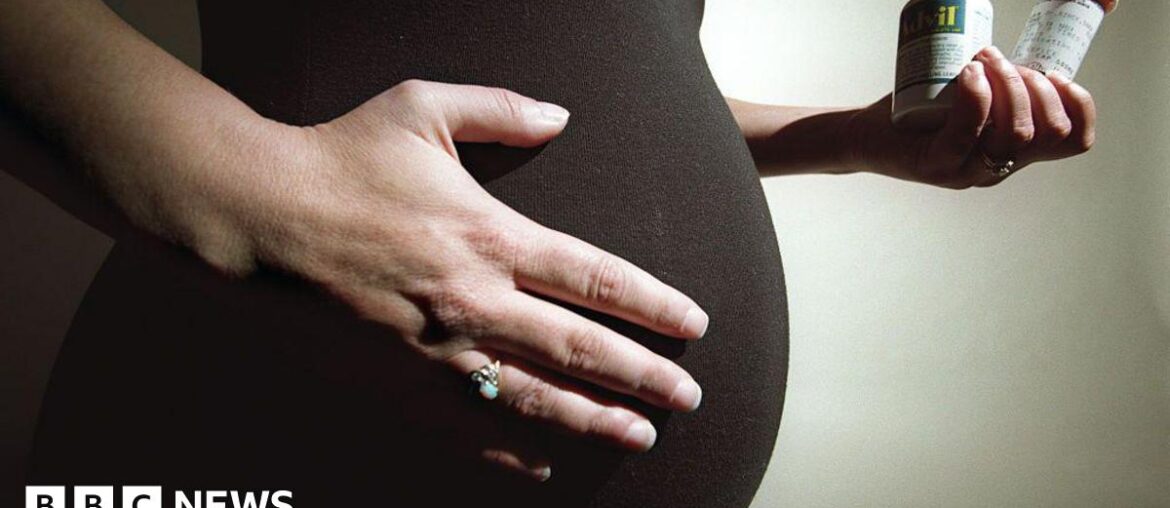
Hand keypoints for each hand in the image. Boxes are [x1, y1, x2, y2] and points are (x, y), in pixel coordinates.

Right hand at [195, 80, 707, 479]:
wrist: (252, 217)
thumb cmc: (338, 157)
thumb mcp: (421, 108)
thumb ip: (500, 110)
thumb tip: (560, 115)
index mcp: (491, 235)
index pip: (597, 279)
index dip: (653, 306)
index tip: (693, 325)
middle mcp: (476, 300)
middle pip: (581, 348)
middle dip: (644, 376)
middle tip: (687, 397)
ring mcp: (437, 350)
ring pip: (536, 397)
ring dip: (596, 419)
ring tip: (643, 435)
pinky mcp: (397, 382)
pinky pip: (468, 425)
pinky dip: (512, 447)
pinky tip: (546, 462)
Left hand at [846, 46, 1096, 188]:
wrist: (863, 133)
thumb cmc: (919, 107)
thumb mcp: (972, 92)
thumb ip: (1002, 80)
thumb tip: (1044, 33)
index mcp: (1014, 150)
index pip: (1073, 140)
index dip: (1078, 103)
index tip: (1052, 72)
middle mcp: (996, 166)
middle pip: (1049, 132)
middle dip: (1034, 84)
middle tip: (998, 58)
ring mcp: (966, 170)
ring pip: (1016, 134)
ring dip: (1007, 84)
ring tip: (979, 59)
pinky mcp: (935, 165)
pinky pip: (968, 134)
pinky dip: (975, 97)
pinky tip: (967, 74)